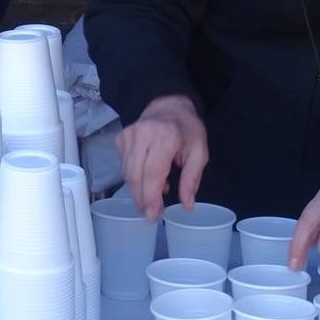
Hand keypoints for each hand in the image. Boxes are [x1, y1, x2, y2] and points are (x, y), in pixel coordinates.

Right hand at [115, 94, 207, 222]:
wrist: (167, 104)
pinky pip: (123, 166)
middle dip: (142, 199)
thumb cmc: (186, 129)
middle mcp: (142, 135)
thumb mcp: (199, 152)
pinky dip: (134, 178)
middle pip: (135, 175)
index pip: (152, 172)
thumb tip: (186, 205)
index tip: (153, 215)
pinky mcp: (120, 139)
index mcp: (166, 136)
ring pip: (126, 173)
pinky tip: (147, 179)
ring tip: (152, 200)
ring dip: (137, 191)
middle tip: (150, 215)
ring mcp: (127, 136)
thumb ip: (192, 178)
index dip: (151, 196)